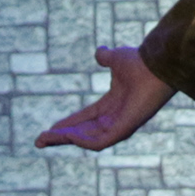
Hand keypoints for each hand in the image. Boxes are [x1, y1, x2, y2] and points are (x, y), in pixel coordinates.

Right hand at [35, 45, 177, 151]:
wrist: (156, 64)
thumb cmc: (141, 62)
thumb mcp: (116, 58)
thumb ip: (106, 57)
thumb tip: (99, 52)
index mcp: (113, 104)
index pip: (85, 119)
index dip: (66, 124)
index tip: (48, 129)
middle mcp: (116, 118)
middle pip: (82, 133)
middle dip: (60, 137)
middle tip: (38, 141)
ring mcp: (120, 126)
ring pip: (88, 140)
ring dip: (66, 140)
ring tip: (46, 138)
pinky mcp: (124, 130)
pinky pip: (99, 142)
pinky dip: (83, 141)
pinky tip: (67, 136)